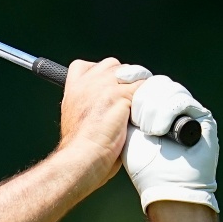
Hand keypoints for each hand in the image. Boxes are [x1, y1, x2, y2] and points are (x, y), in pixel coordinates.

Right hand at [58, 58, 143, 182]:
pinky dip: (150, 97)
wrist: (83, 156)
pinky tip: (147, 112)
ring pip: (133, 73)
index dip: (101, 72)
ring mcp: (105, 87)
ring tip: (139, 106)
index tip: (108, 86)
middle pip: (113, 65)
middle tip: (128, 100)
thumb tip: (107, 104)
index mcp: (73, 88)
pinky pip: (145, 86)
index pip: (86, 66)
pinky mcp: (122, 95)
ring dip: (139, 87)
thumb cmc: (80, 148)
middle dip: (124, 79)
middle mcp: (87, 82)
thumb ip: (88, 104)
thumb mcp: (74, 118)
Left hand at [121, 75, 218, 212]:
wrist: (164, 184)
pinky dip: (167, 112)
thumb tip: (117, 81)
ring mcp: (187, 110)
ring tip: (149, 131)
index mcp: (153, 106)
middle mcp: (171, 105)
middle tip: (136, 121)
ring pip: (169, 88)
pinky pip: (182, 100)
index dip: (135, 76)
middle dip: (143, 98)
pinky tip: (159, 131)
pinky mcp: (201, 116)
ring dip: (154, 108)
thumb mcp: (126, 130)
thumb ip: (123, 106)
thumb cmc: (143, 163)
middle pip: (156, 81)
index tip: (121, 78)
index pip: (145, 80)